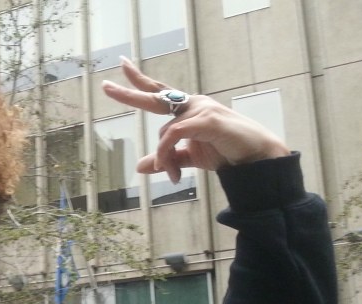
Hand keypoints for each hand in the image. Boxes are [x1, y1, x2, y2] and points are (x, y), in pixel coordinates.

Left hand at [101, 57, 289, 183]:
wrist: (256, 160)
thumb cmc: (225, 152)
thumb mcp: (189, 158)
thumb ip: (166, 159)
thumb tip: (141, 167)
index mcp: (188, 109)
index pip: (160, 93)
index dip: (140, 82)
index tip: (123, 67)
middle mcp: (193, 104)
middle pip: (156, 96)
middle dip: (130, 92)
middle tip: (105, 86)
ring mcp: (202, 109)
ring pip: (164, 132)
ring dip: (164, 159)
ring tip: (173, 177)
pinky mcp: (208, 120)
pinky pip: (174, 135)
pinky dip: (167, 155)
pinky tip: (172, 173)